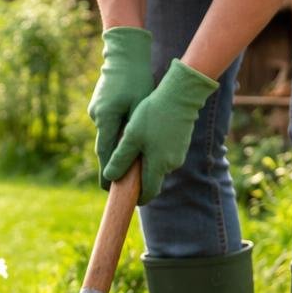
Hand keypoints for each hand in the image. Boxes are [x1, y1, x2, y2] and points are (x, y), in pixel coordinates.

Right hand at [87, 27, 153, 188]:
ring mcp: (96, 109)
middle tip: (115, 182)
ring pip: (107, 133)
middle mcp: (97, 115)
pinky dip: (116, 129)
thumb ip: (134, 130)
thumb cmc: (136, 78)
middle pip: (104, 145)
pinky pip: (108, 122)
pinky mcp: (98, 103)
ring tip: (126, 156)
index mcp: (107, 118)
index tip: (107, 188)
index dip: (106, 172)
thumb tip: (132, 154)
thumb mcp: (139, 105)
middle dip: (110, 163)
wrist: (124, 53)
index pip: (105, 153)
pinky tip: (126, 130)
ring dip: (115, 144)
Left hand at [104, 58, 218, 202]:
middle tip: (122, 169)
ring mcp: (178, 154)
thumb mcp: (131, 136)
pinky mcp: (181, 143)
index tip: (124, 195)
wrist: (181, 94)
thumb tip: (110, 177)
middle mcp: (171, 164)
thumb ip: (120, 159)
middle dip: (138, 179)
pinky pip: (164, 154)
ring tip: (132, 148)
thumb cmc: (153, 114)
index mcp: (159, 165)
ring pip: (158, 165)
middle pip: (153, 180)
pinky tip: (145, 137)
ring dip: (146, 163)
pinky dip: (154, 152)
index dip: (136, 198)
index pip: (148, 193)